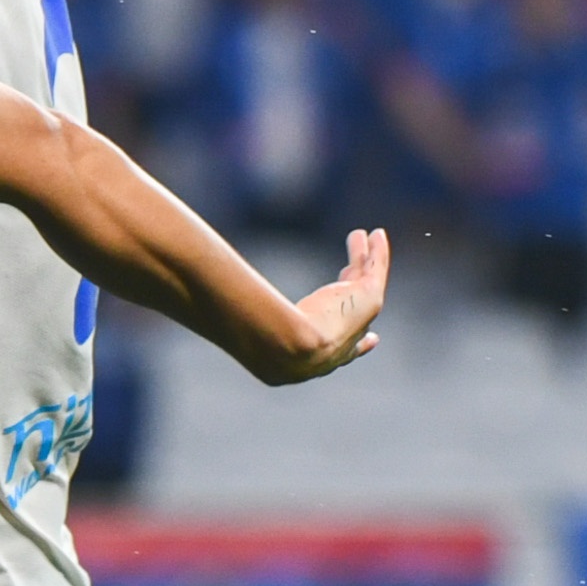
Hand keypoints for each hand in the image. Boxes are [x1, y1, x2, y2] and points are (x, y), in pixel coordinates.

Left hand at [252, 228, 388, 384]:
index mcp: (322, 351)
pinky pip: (377, 270)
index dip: (353, 338)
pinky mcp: (370, 299)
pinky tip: (377, 234)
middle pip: (352, 303)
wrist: (292, 350)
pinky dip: (379, 252)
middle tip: (356, 267)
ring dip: (366, 259)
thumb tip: (207, 305)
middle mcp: (344, 337)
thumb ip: (239, 318)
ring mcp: (359, 318)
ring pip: (365, 281)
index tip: (370, 337)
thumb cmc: (268, 344)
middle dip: (355, 282)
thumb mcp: (252, 331)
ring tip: (365, 237)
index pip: (341, 345)